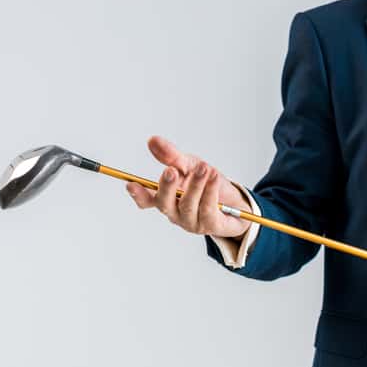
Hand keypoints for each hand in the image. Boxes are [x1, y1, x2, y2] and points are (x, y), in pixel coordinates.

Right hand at [126, 135, 250, 237]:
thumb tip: (152, 140)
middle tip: (171, 171)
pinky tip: (213, 178)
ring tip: (203, 168)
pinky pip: (208, 209)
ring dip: (195, 185)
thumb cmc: (207, 184)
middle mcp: (175, 213)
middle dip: (167, 187)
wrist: (236, 201)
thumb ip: (172, 156)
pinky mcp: (211, 226)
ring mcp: (192, 223)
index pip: (147, 201)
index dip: (138, 194)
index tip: (131, 184)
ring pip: (188, 205)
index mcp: (166, 199)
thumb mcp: (190, 165)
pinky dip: (210, 191)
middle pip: (165, 204)